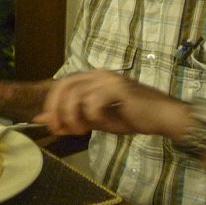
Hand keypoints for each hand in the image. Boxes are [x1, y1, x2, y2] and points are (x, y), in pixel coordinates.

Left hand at [33, 70, 187, 136]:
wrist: (162, 118)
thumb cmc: (132, 117)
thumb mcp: (97, 120)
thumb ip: (73, 118)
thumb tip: (44, 121)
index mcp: (92, 78)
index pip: (62, 84)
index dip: (52, 105)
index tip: (52, 126)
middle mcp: (98, 73)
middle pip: (64, 85)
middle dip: (57, 109)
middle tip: (60, 129)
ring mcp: (108, 79)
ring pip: (76, 94)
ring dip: (72, 115)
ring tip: (81, 130)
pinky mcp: (118, 88)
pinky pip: (93, 101)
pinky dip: (91, 116)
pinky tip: (100, 123)